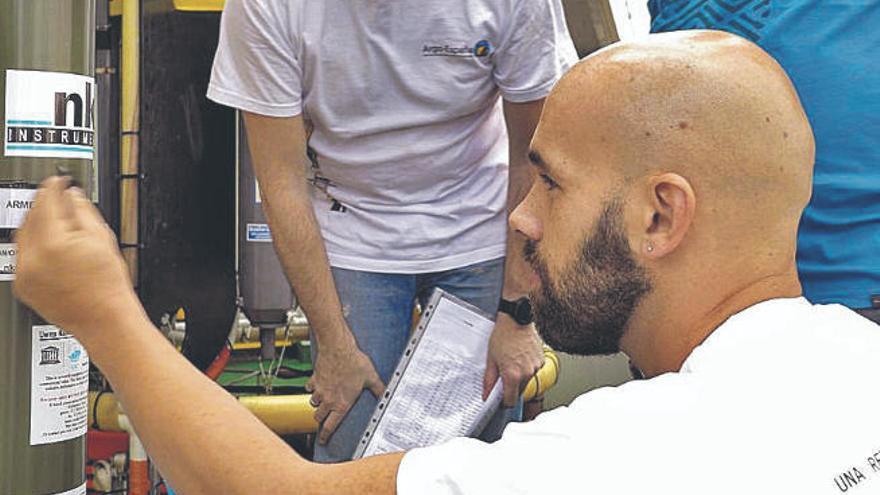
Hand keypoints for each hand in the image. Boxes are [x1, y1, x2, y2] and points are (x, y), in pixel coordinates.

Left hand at [14, 177, 140, 340]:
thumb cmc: (108, 286)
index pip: (46, 202)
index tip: (60, 181)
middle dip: (43, 204)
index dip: (54, 186)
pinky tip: (49, 245)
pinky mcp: (23, 286)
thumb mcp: (102, 239)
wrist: (104, 319)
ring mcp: (25, 274)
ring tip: (54, 220)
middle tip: (57, 196)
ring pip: (22, 236)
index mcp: (52, 243)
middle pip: (29, 217)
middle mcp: (32, 258)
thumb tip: (72, 195)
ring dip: (35, 223)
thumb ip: (84, 212)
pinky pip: (22, 257)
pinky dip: (33, 246)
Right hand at [306, 339, 384, 443]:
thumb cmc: (354, 362)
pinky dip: (312, 388)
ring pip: (313, 403)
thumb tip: (386, 394)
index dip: (325, 436)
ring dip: (317, 404)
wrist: (337, 348)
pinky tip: (318, 384)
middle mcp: (328, 399)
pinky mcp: (314, 379)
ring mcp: (320, 389)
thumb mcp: (371, 377)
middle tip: (323, 420)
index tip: (323, 440)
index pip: (330, 426)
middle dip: (320, 420)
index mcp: (342, 403)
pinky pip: (309, 388)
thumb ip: (378, 388)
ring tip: (323, 401)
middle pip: (318, 417)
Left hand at [483, 313, 543, 406]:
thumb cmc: (503, 336)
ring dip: (519, 377)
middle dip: (511, 387)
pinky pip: (533, 371)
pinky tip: (520, 356)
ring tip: (511, 361)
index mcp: (512, 375)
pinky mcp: (541, 361)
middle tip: (503, 374)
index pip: (510, 401)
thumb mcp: (491, 359)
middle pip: (519, 392)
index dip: (504, 402)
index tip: (500, 399)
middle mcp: (526, 373)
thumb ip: (489, 381)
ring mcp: (535, 367)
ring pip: (527, 381)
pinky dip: (527, 368)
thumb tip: (487, 395)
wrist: (516, 320)